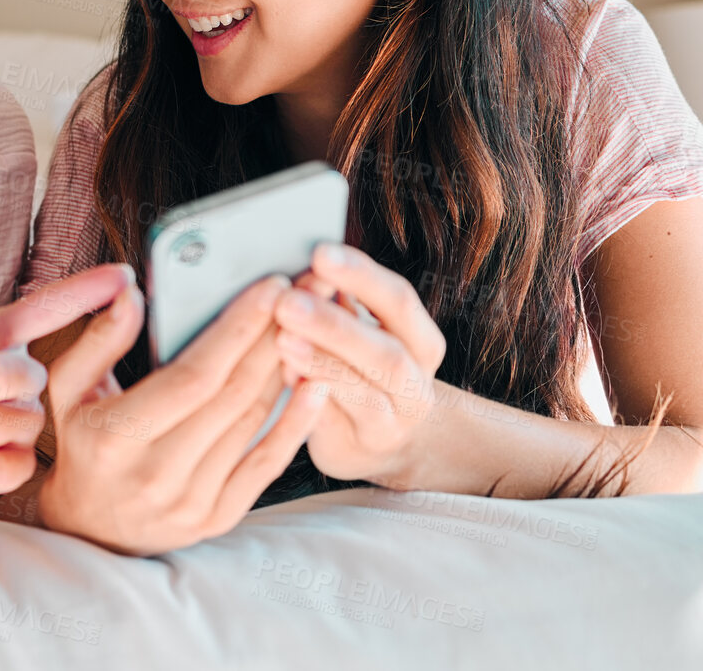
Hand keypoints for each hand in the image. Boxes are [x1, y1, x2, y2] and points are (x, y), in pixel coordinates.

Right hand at [37, 270, 328, 555]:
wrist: (88, 530)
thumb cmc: (80, 445)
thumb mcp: (68, 388)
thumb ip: (99, 338)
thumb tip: (131, 291)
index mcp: (116, 436)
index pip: (193, 376)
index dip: (238, 330)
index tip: (270, 287)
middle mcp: (156, 474)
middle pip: (232, 394)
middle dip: (274, 335)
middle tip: (306, 292)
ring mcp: (191, 502)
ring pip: (253, 423)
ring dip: (288, 369)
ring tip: (311, 325)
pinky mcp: (218, 518)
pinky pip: (266, 465)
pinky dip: (296, 424)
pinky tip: (316, 387)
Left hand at [273, 242, 447, 488]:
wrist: (374, 442)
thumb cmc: (358, 370)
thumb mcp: (357, 331)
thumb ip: (336, 302)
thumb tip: (305, 267)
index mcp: (420, 340)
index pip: (399, 300)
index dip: (362, 276)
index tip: (320, 252)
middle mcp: (417, 383)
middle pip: (386, 351)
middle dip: (334, 323)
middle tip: (288, 300)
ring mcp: (395, 422)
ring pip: (364, 390)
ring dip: (320, 361)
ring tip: (281, 337)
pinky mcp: (361, 450)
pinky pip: (336, 423)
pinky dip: (310, 397)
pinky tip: (284, 375)